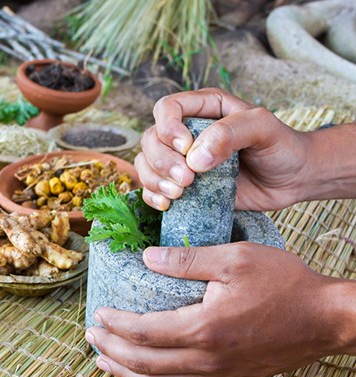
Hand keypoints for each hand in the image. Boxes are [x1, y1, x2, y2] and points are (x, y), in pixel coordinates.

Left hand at [85, 243, 346, 376]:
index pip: (144, 332)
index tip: (99, 312)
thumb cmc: (283, 283)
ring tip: (104, 362)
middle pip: (144, 364)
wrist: (325, 318)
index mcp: (204, 328)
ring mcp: (219, 376)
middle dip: (111, 351)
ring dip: (126, 375)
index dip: (116, 324)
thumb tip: (146, 257)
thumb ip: (186, 259)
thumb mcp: (234, 258)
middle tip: (91, 336)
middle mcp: (207, 360)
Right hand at [135, 88, 308, 210]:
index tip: (186, 149)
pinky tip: (167, 205)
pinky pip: (152, 188)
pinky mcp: (183, 185)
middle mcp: (186, 131)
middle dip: (162, 161)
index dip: (168, 127)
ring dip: (154, 180)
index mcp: (204, 108)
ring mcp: (182, 160)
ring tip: (178, 194)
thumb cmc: (281, 146)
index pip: (167, 108)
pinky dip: (152, 196)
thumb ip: (229, 134)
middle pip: (151, 139)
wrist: (293, 178)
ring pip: (146, 163)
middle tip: (187, 180)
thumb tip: (194, 159)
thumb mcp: (263, 128)